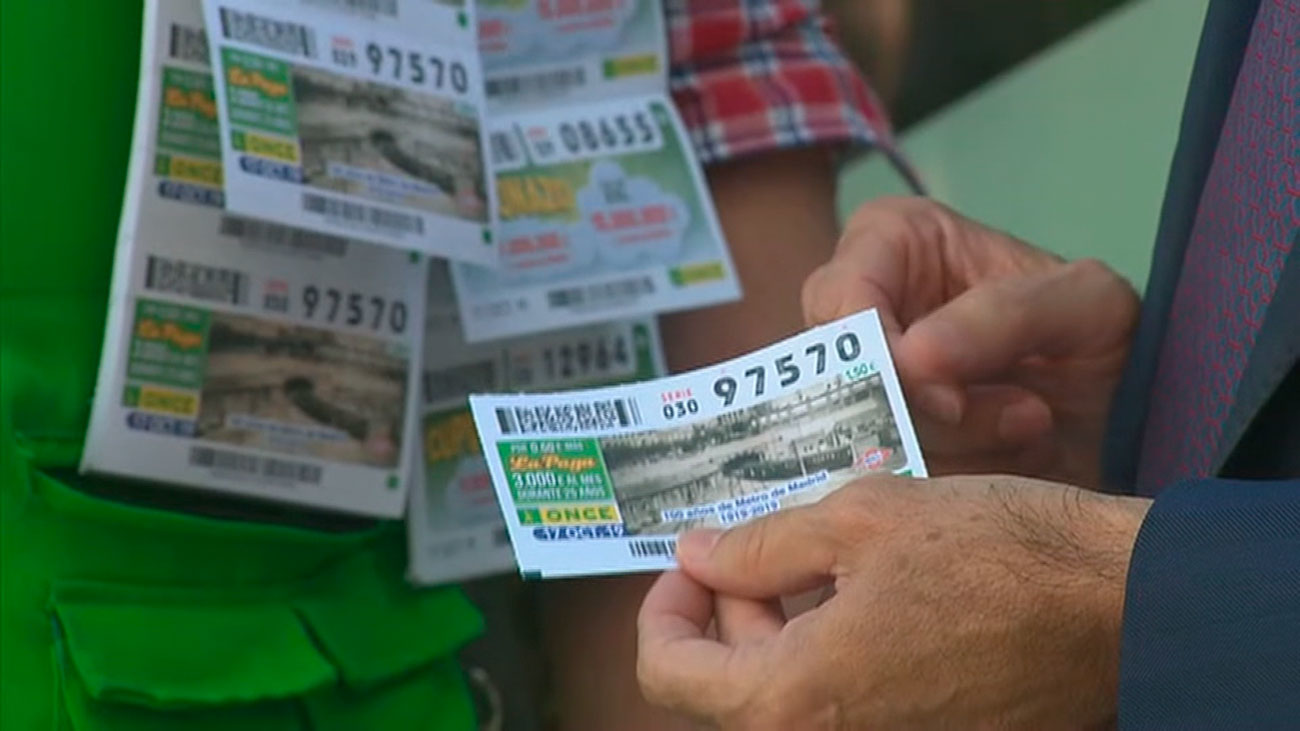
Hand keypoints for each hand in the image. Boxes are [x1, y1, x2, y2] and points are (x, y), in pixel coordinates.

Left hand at [637, 475, 1150, 728]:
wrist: (1125, 606)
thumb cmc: (997, 553)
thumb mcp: (861, 518)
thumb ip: (761, 545)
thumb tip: (697, 555)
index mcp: (797, 699)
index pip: (671, 676)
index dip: (663, 612)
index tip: (690, 562)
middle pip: (730, 686)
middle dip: (731, 608)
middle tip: (760, 539)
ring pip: (791, 695)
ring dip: (782, 625)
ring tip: (820, 549)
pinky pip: (849, 703)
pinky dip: (833, 650)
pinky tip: (865, 586)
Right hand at [802, 198, 1139, 487]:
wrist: (1125, 419)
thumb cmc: (1102, 338)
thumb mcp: (1086, 304)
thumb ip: (1006, 315)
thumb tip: (911, 357)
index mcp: (890, 243)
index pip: (840, 300)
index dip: (882, 359)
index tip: (949, 401)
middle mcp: (859, 311)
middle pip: (840, 381)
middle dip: (931, 418)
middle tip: (1026, 415)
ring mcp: (862, 384)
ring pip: (862, 440)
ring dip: (959, 453)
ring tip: (1033, 428)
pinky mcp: (877, 448)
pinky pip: (885, 484)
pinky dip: (954, 488)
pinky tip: (1012, 462)